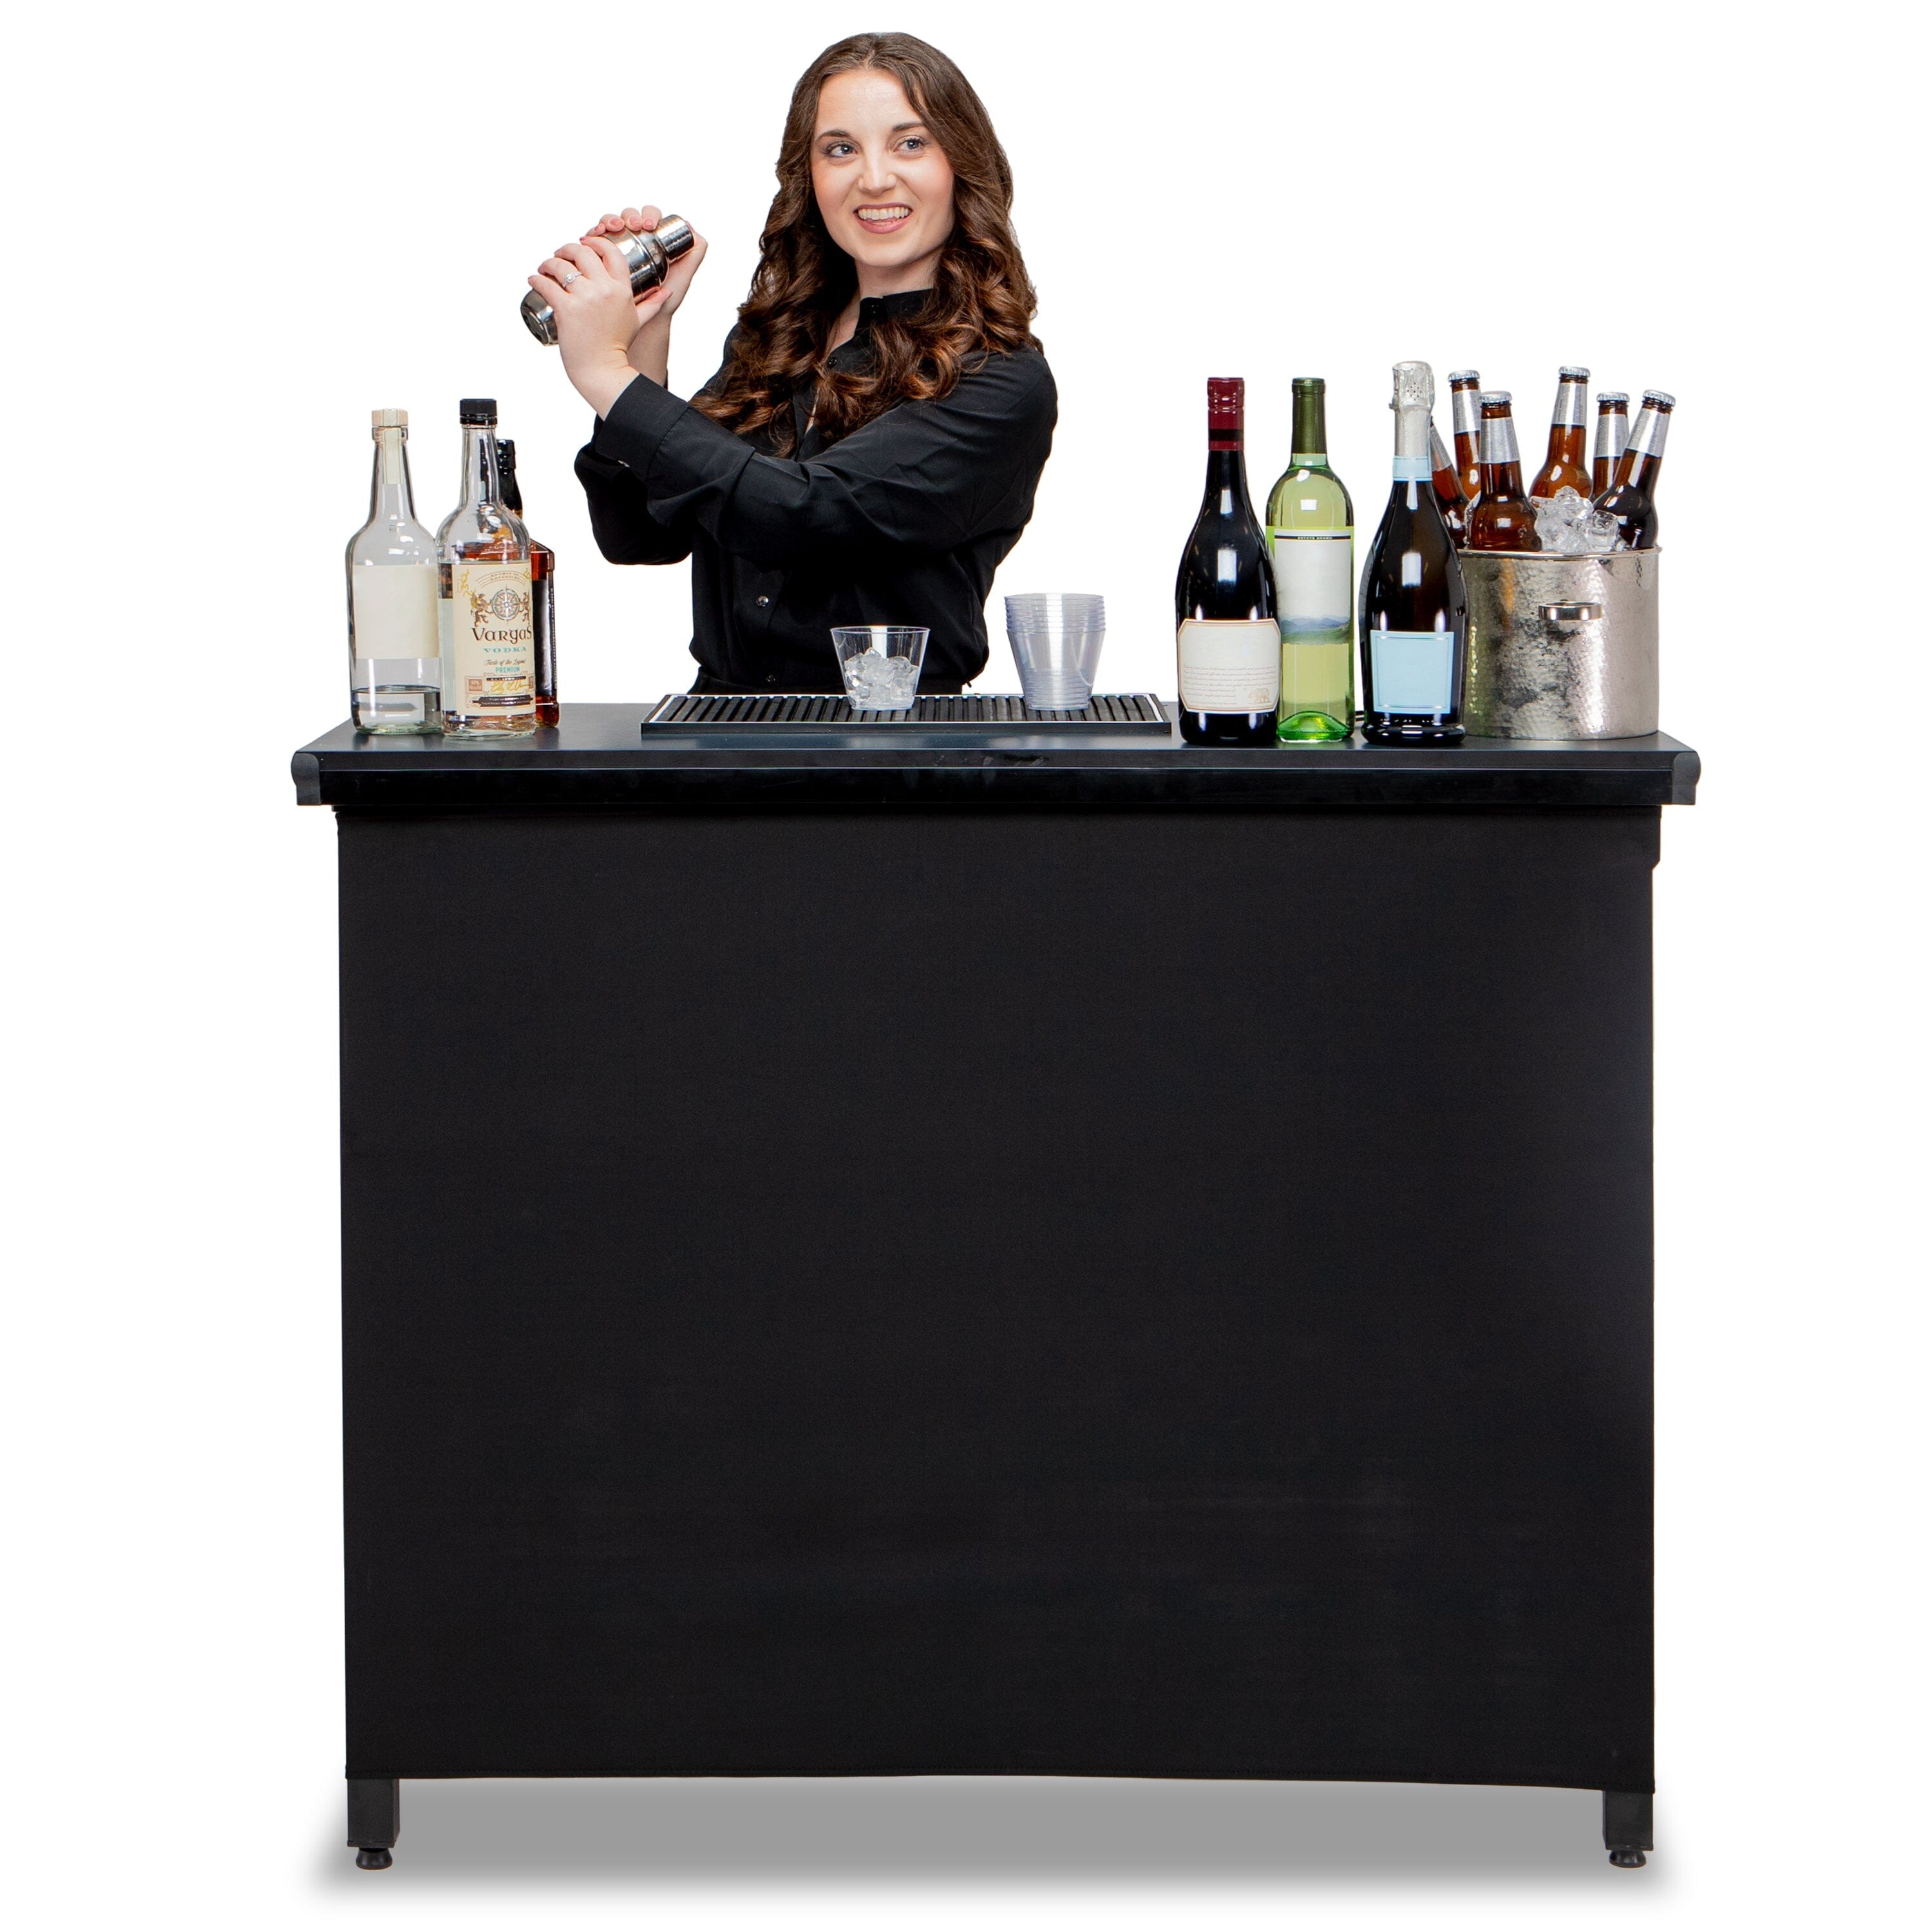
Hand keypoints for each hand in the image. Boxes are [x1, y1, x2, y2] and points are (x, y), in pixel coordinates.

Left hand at [527, 236, 645, 417]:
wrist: (603, 369)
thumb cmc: (618, 346)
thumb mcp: (637, 321)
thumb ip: (652, 305)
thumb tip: (666, 292)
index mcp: (621, 289)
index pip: (610, 251)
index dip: (595, 241)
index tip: (584, 243)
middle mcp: (604, 289)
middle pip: (582, 252)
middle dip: (567, 249)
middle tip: (559, 255)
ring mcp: (585, 298)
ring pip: (560, 266)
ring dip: (548, 263)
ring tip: (544, 268)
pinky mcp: (566, 309)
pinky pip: (547, 285)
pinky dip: (537, 279)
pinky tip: (534, 279)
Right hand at [582, 205, 708, 336]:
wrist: (644, 319)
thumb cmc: (664, 299)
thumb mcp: (684, 275)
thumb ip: (696, 252)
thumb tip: (690, 227)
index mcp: (652, 239)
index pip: (649, 216)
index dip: (649, 214)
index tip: (649, 225)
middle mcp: (633, 239)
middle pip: (629, 216)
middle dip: (630, 215)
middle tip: (634, 226)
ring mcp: (616, 245)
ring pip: (610, 222)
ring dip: (611, 219)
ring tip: (614, 227)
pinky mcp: (600, 254)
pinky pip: (595, 237)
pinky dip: (595, 230)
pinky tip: (596, 233)